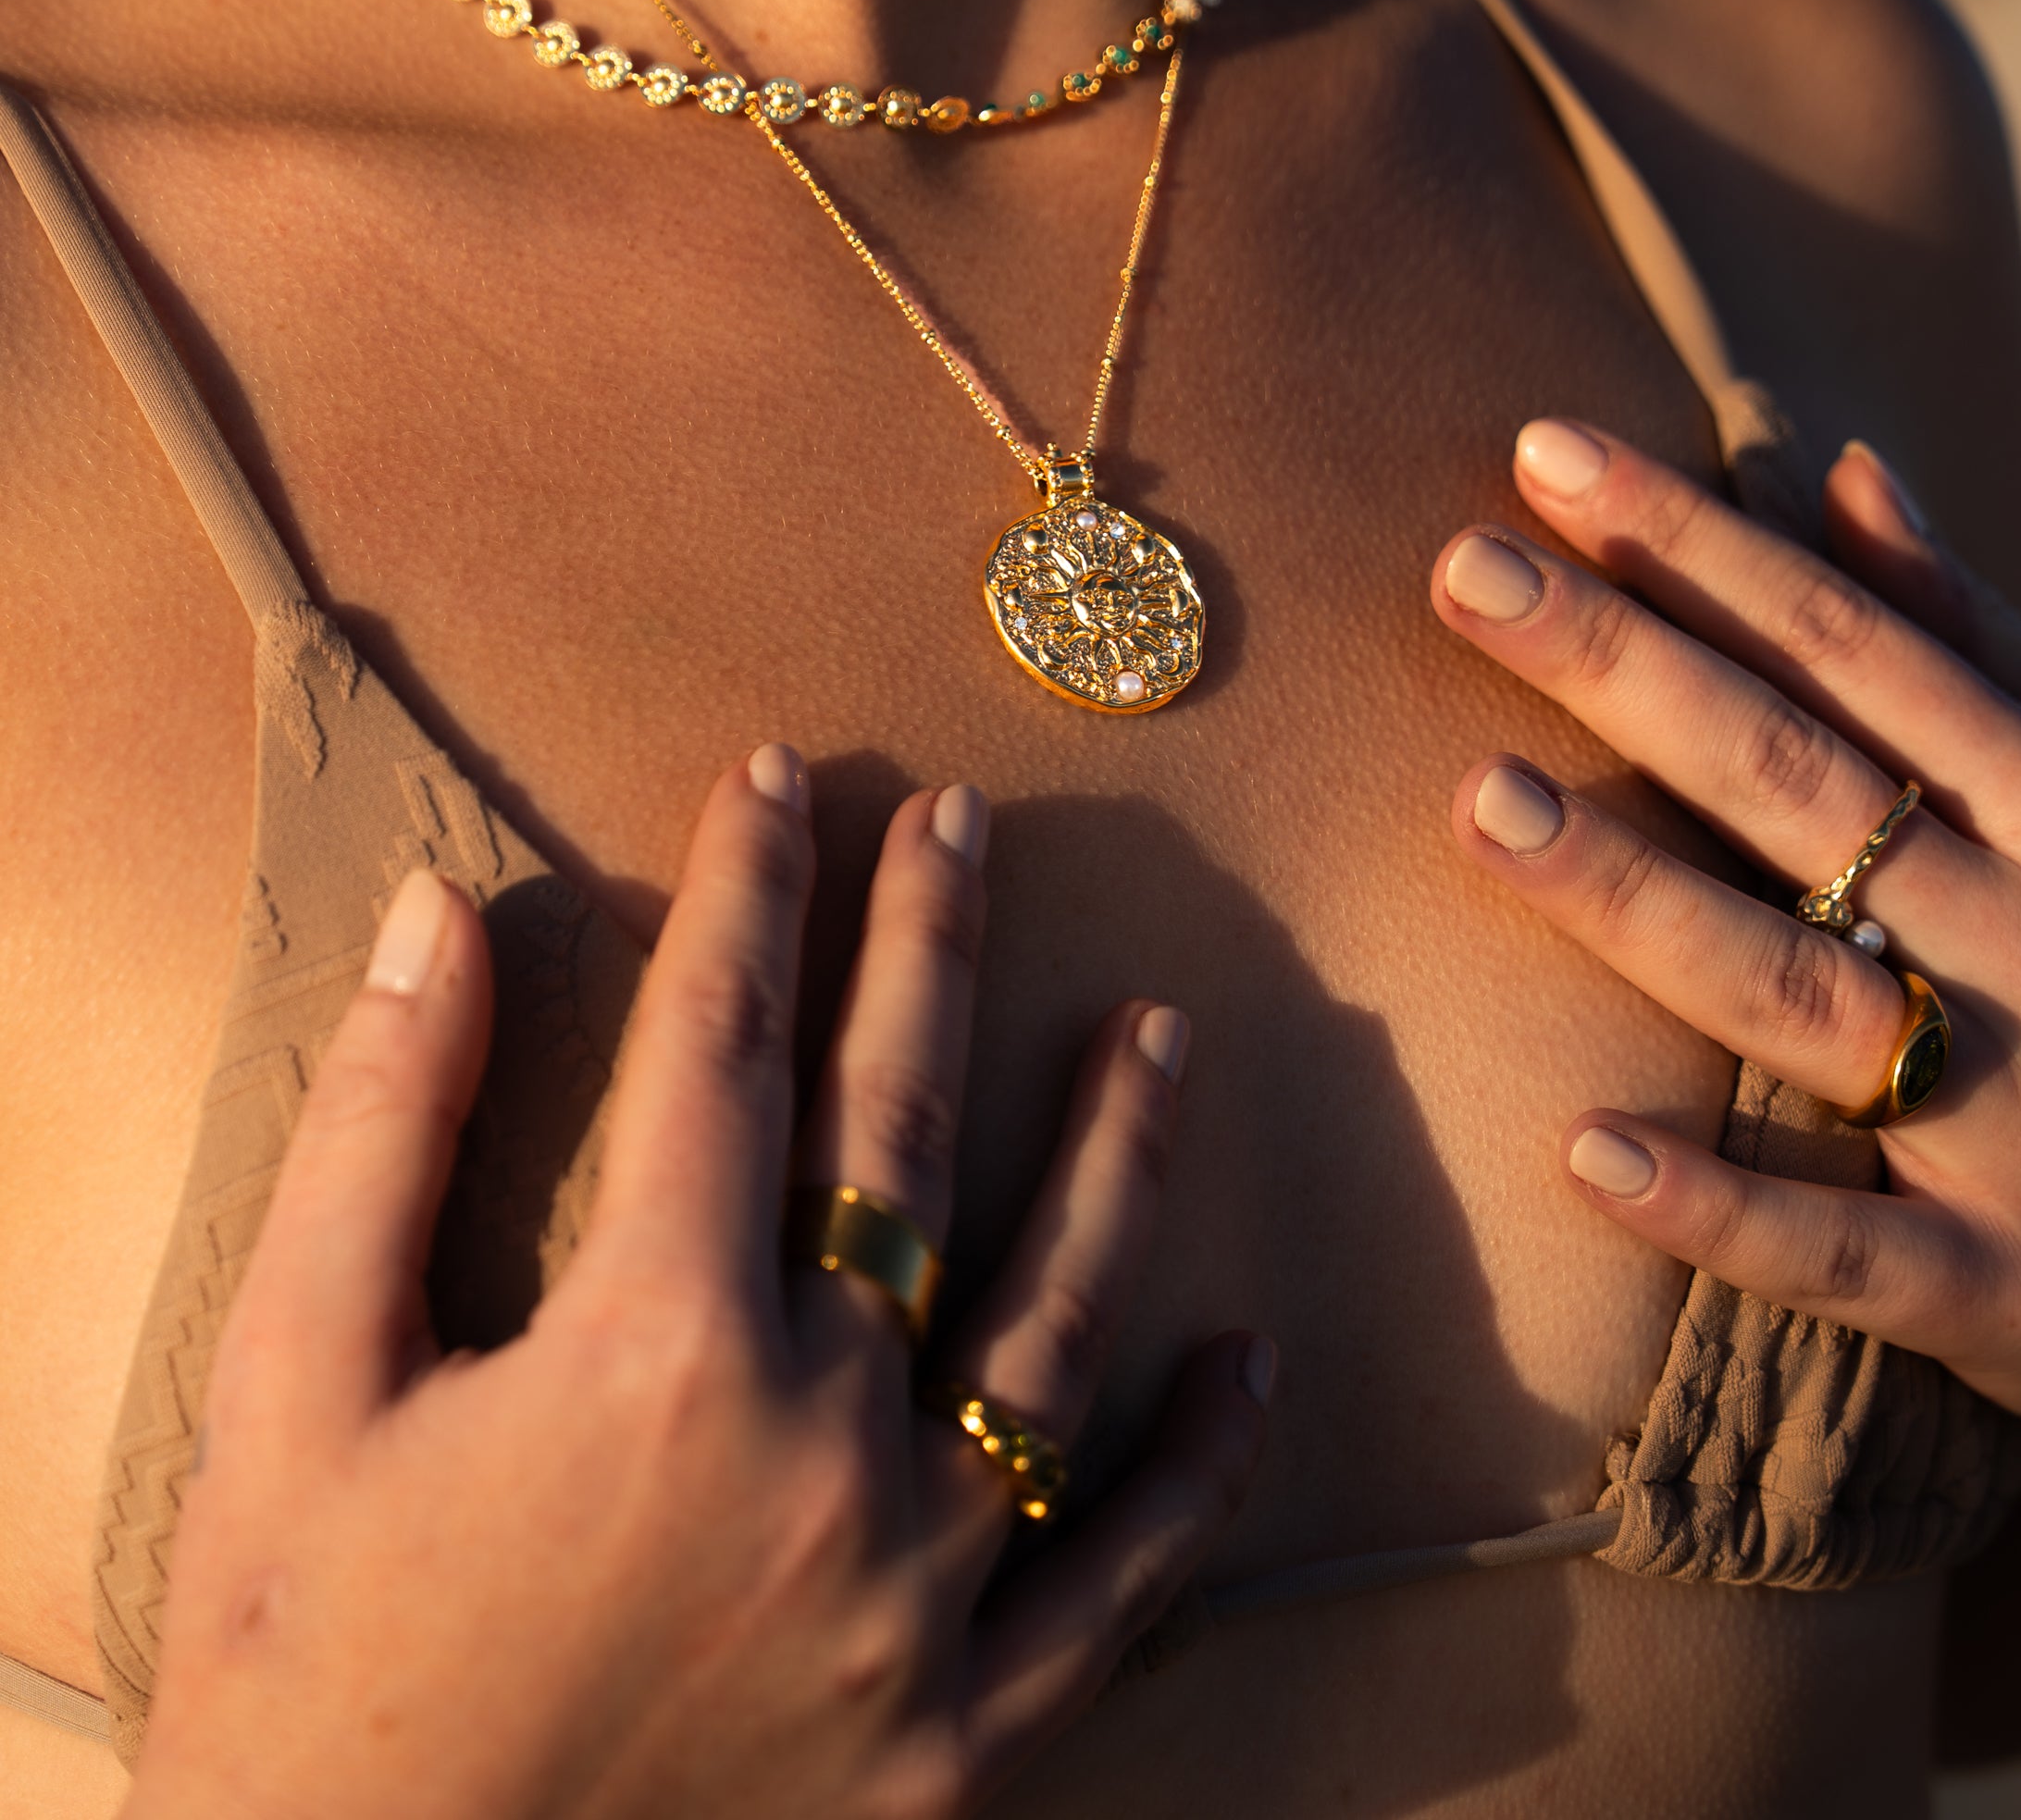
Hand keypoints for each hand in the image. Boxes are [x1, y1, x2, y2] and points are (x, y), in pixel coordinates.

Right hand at [128, 752, 1271, 1819]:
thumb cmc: (301, 1688)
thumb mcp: (292, 1392)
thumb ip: (380, 1137)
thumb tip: (444, 912)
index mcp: (654, 1347)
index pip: (721, 1046)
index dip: (750, 891)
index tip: (773, 779)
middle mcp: (818, 1445)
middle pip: (902, 1137)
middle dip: (928, 956)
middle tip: (964, 827)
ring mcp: (912, 1597)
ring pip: (1055, 1329)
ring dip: (1114, 1163)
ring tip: (1163, 1032)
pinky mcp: (961, 1742)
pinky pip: (1114, 1586)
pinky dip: (1191, 1475)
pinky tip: (1246, 1368)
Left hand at [1430, 422, 2020, 1489]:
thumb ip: (1973, 646)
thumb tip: (1841, 474)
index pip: (1850, 649)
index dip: (1697, 546)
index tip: (1546, 456)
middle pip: (1799, 782)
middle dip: (1627, 665)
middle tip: (1462, 569)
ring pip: (1798, 994)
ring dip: (1633, 897)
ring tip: (1477, 800)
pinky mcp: (2017, 1296)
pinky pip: (1848, 1256)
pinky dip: (1722, 1211)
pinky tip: (1582, 1156)